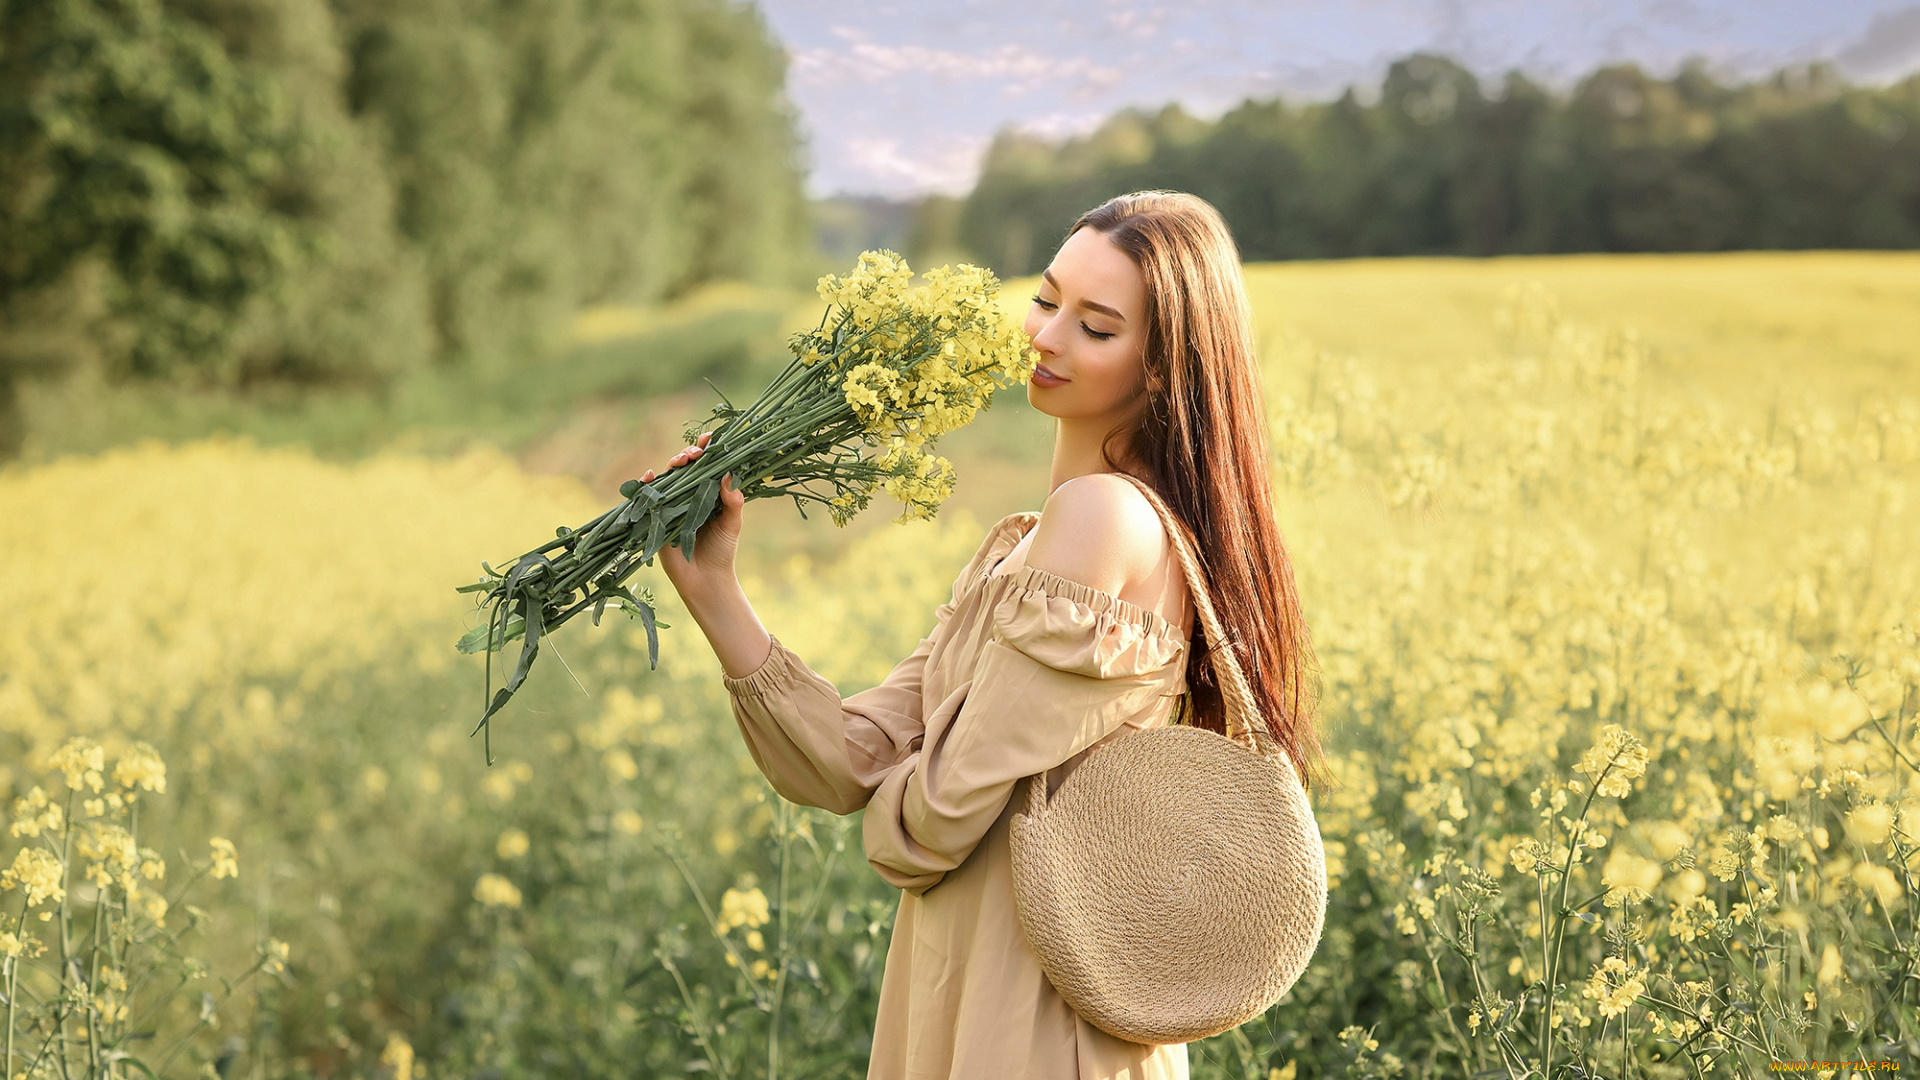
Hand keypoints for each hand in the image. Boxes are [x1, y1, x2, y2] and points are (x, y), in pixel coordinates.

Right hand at [643, 432, 745, 597]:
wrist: (705, 580)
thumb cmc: (722, 551)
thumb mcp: (732, 524)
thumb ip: (733, 502)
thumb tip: (729, 476)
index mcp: (707, 493)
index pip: (706, 466)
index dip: (707, 450)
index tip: (711, 438)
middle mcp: (688, 496)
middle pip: (684, 467)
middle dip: (688, 454)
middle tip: (696, 453)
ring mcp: (670, 506)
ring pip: (667, 478)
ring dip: (671, 465)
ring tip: (681, 460)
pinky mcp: (656, 519)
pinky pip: (647, 498)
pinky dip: (646, 485)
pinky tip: (650, 475)